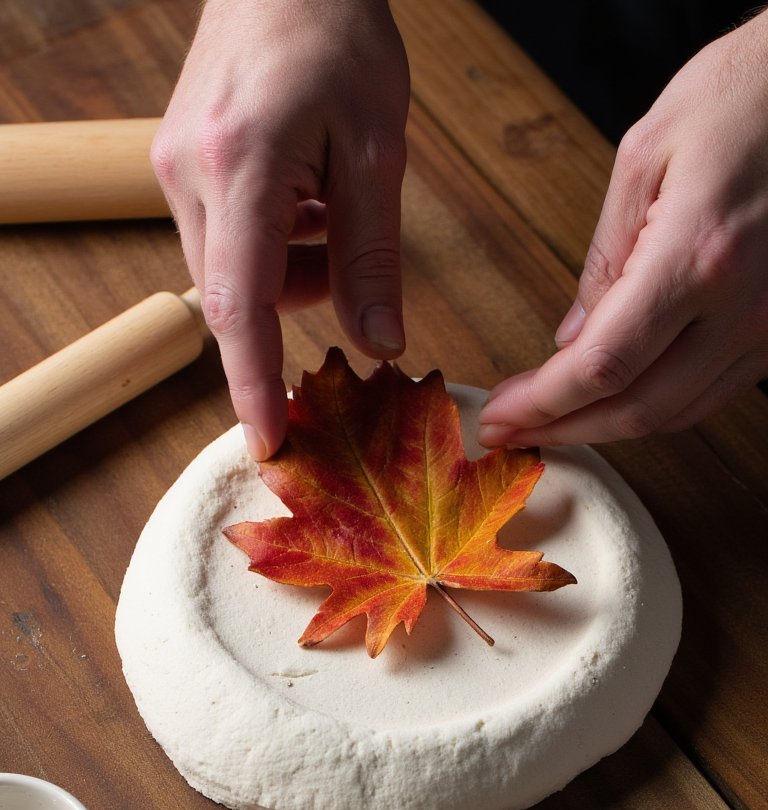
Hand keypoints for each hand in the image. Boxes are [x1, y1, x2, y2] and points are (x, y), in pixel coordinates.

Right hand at [151, 0, 408, 458]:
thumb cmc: (335, 32)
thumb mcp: (378, 150)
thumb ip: (373, 255)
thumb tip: (380, 345)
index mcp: (243, 169)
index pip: (241, 307)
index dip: (254, 385)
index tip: (268, 443)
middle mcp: (190, 175)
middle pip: (238, 297)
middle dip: (293, 308)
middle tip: (348, 275)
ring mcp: (174, 169)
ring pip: (233, 272)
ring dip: (287, 272)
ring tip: (329, 208)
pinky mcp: (177, 165)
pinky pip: (225, 240)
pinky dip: (271, 242)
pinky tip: (302, 195)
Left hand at [478, 10, 767, 448]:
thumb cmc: (745, 97)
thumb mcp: (648, 154)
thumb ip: (605, 257)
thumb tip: (573, 337)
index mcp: (699, 255)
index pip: (605, 364)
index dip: (545, 403)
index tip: (502, 414)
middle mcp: (744, 307)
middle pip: (640, 408)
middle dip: (566, 429)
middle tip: (513, 432)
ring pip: (679, 412)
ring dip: (609, 428)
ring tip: (553, 423)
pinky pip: (713, 392)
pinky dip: (658, 406)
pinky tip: (617, 400)